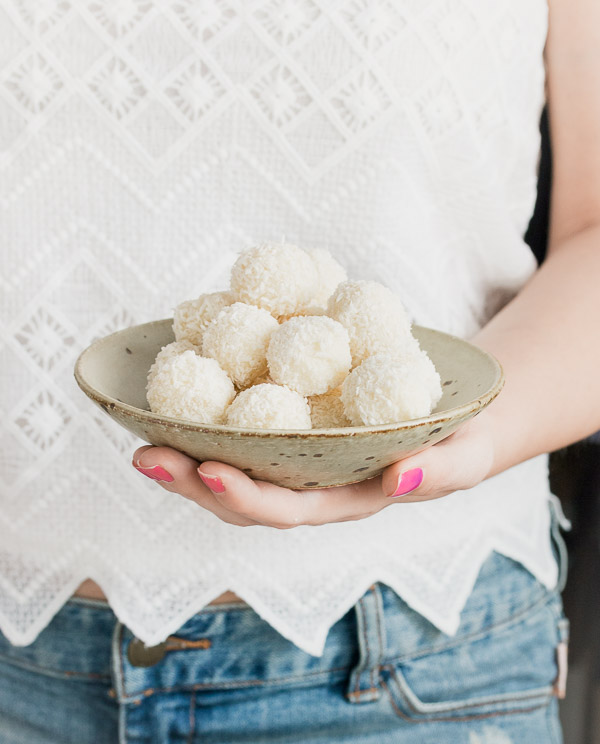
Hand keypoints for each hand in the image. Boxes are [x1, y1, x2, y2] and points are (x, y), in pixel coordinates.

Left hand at [132, 413, 494, 528]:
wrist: (455, 419)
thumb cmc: (460, 441)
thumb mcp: (464, 457)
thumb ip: (438, 473)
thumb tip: (398, 477)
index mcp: (345, 500)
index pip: (288, 510)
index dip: (246, 496)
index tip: (208, 471)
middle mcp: (312, 487)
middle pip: (243, 497)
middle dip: (192, 483)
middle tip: (145, 455)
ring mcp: (298, 460)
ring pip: (233, 468)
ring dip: (186, 457)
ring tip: (141, 435)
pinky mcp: (293, 428)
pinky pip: (244, 431)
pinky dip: (209, 421)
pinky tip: (178, 400)